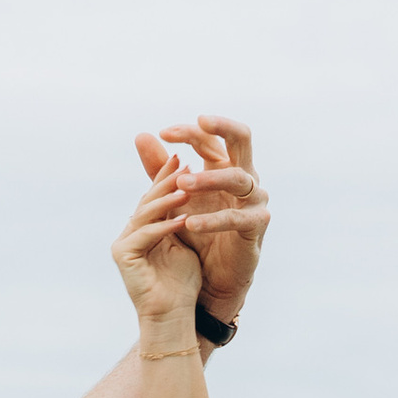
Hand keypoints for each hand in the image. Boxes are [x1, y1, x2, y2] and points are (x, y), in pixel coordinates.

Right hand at [112, 168, 204, 328]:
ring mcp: (122, 244)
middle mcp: (128, 233)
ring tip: (187, 184)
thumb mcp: (185, 242)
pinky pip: (146, 234)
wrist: (172, 316)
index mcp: (142, 228)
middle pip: (148, 200)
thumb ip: (181, 218)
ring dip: (168, 199)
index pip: (155, 197)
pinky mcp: (122, 256)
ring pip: (146, 214)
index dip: (170, 177)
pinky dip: (166, 226)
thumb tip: (191, 189)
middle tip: (184, 161)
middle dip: (167, 180)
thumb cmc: (182, 285)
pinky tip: (184, 217)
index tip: (188, 159)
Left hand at [136, 116, 267, 329]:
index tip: (164, 132)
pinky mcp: (256, 226)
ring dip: (209, 178)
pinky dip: (213, 220)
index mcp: (224, 167)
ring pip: (238, 178)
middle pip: (242, 139)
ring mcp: (254, 200)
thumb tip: (141, 135)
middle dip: (223, 126)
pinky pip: (237, 219)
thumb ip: (160, 170)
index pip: (210, 138)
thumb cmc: (197, 232)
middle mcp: (244, 177)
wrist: (212, 276)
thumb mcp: (175, 198)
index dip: (189, 131)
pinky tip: (190, 222)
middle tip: (200, 121)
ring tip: (182, 182)